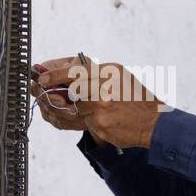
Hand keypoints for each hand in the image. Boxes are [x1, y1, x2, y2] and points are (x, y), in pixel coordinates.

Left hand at [33, 55, 168, 148]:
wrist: (153, 123)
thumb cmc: (137, 99)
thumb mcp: (120, 77)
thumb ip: (96, 74)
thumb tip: (68, 76)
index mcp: (109, 72)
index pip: (74, 71)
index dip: (55, 75)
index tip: (42, 78)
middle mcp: (104, 88)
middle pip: (73, 91)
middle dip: (73, 95)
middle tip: (79, 97)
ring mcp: (101, 108)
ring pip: (78, 108)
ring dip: (86, 110)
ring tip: (105, 110)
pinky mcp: (100, 125)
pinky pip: (86, 122)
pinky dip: (94, 121)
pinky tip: (109, 120)